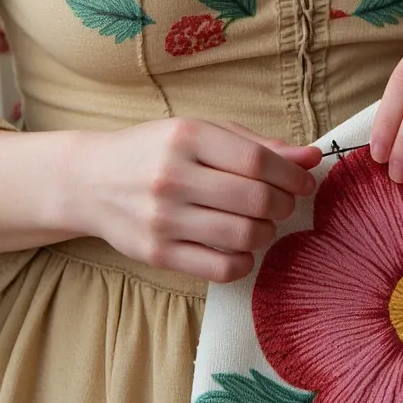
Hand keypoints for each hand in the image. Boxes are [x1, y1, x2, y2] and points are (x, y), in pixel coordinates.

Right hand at [85, 118, 320, 283]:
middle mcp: (173, 176)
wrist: (91, 180)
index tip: (304, 182)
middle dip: (283, 205)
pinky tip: (240, 248)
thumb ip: (256, 145)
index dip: (292, 175)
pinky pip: (219, 268)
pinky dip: (243, 261)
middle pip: (254, 200)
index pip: (258, 161)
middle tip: (282, 204)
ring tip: (261, 224)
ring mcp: (162, 218)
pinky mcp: (156, 253)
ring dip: (266, 233)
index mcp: (187, 137)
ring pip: (242, 236)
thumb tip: (312, 157)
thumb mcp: (201, 134)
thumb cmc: (155, 151)